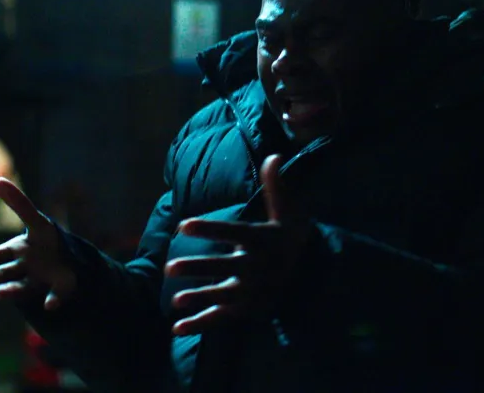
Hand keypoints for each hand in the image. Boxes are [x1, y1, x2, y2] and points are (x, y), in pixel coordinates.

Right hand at [0, 178, 76, 310]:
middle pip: (3, 273)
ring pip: (23, 287)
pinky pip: (56, 295)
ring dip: (11, 290)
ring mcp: (41, 281)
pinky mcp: (60, 288)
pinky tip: (49, 305)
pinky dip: (52, 300)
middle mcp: (23, 270)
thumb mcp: (36, 220)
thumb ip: (18, 203)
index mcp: (15, 253)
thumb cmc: (47, 242)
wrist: (69, 263)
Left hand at [165, 155, 314, 334]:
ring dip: (199, 298)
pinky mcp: (248, 309)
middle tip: (169, 267)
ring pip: (222, 295)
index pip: (234, 233)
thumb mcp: (288, 213)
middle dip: (198, 268)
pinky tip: (177, 328)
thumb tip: (274, 155)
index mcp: (263, 242)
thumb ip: (276, 187)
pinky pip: (222, 318)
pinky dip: (201, 324)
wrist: (314, 274)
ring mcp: (252, 292)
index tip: (183, 225)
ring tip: (175, 300)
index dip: (209, 229)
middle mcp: (258, 268)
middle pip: (224, 267)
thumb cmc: (292, 239)